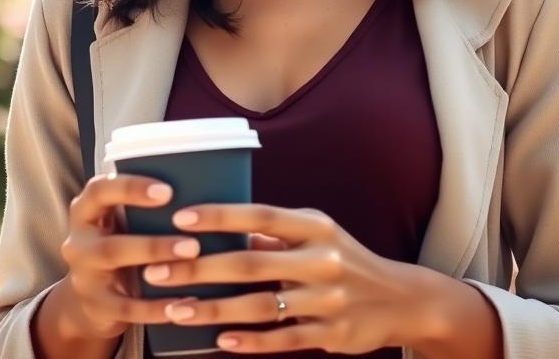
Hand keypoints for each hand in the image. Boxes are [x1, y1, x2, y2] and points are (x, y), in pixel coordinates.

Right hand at [54, 173, 208, 340]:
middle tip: (193, 242)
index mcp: (86, 211)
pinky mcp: (96, 307)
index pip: (99, 191)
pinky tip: (185, 302)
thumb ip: (146, 205)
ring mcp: (84, 277)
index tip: (168, 192)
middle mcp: (79, 242)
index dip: (131, 188)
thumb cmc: (122, 241)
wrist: (92, 298)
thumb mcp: (124, 220)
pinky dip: (157, 307)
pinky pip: (127, 309)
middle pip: (111, 241)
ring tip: (192, 262)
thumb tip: (202, 181)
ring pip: (117, 271)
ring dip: (156, 264)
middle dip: (153, 242)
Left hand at [142, 202, 420, 352]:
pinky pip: (283, 339)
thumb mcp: (317, 235)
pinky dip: (250, 341)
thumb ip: (275, 234)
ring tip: (175, 310)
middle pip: (251, 263)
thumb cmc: (345, 259)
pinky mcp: (330, 334)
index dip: (221, 216)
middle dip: (200, 268)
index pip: (261, 216)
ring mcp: (327, 298)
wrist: (400, 298)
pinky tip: (219, 342)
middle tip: (158, 271)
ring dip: (214, 309)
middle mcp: (321, 258)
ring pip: (260, 306)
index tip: (182, 218)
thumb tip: (224, 226)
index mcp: (315, 226)